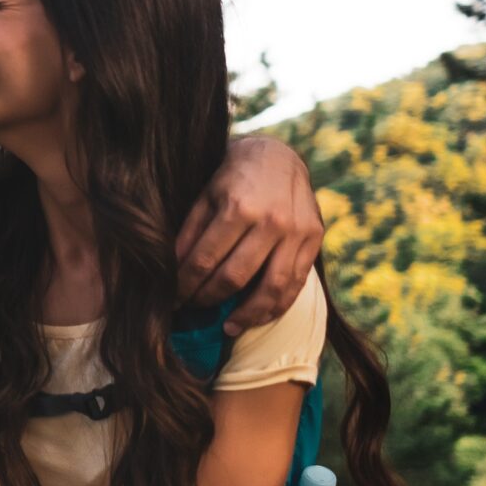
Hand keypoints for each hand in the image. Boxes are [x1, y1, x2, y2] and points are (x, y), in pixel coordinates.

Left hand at [176, 135, 322, 332]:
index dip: (185, 285)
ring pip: (271, 288)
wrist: (277, 156)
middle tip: (193, 309)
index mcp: (237, 207)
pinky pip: (296, 283)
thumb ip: (189, 233)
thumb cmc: (232, 177)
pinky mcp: (314, 239)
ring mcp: (297, 232)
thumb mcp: (204, 196)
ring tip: (227, 328)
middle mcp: (271, 221)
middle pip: (234, 277)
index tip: (173, 299)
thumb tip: (171, 271)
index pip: (204, 260)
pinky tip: (259, 317)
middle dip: (208, 299)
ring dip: (246, 315)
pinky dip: (277, 306)